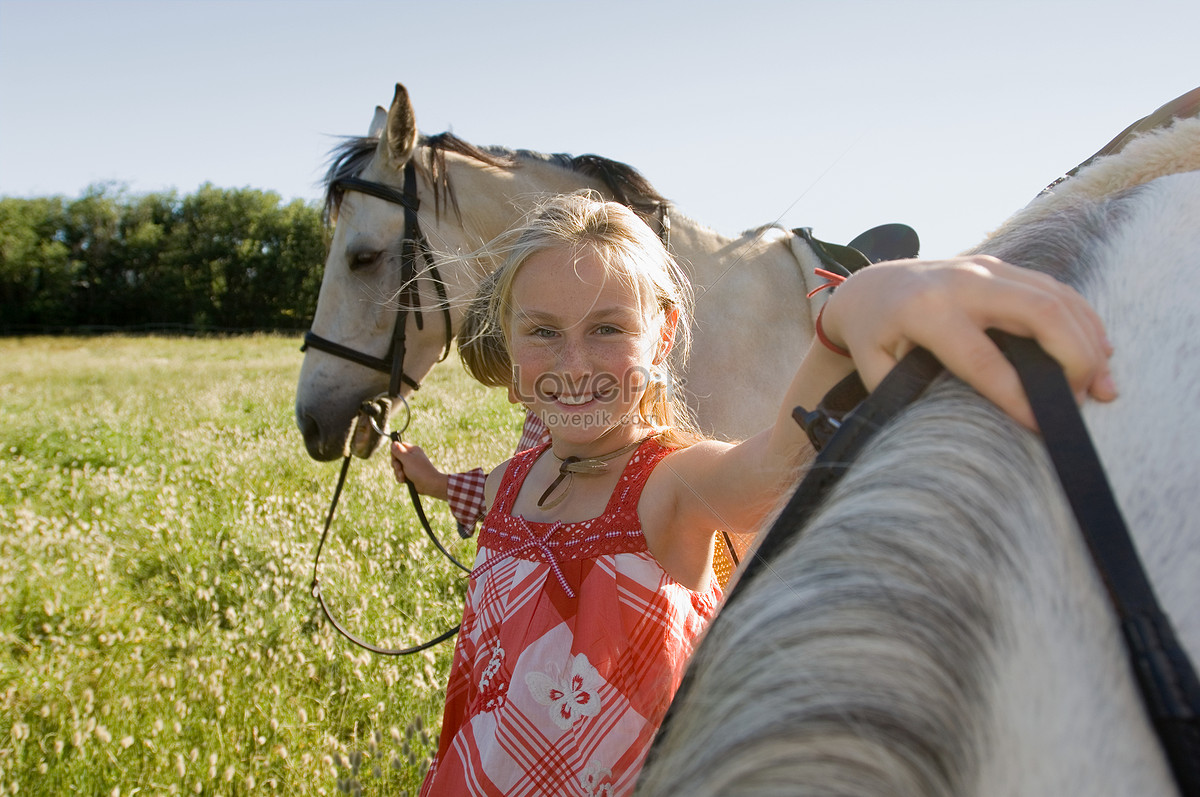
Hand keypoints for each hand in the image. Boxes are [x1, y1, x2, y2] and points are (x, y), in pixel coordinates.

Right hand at [390, 440, 449, 498]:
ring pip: (397, 468)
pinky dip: (401, 478)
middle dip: (396, 465)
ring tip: (403, 476)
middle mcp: (412, 457)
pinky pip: (400, 475)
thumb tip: (393, 443)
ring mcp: (411, 466)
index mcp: (413, 450)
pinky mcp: (410, 474)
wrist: (429, 484)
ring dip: (398, 473)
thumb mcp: (407, 459)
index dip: (394, 453)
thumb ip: (398, 451)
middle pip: (396, 458)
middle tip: (400, 468)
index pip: (398, 447)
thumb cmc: (420, 470)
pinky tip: (404, 480)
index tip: (396, 458)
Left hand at [820, 255, 1117, 429]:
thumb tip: (951, 427)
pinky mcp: (1000, 266)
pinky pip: (1055, 288)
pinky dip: (1084, 319)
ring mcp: (986, 268)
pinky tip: (1101, 351)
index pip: (983, 359)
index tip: (1042, 427)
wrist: (869, 285)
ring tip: (1103, 386)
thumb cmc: (873, 335)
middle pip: (1038, 314)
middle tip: (1085, 401)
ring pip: (1055, 297)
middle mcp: (962, 283)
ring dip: (1088, 341)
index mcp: (925, 312)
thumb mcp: (875, 367)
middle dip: (1072, 359)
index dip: (1017, 395)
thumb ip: (908, 393)